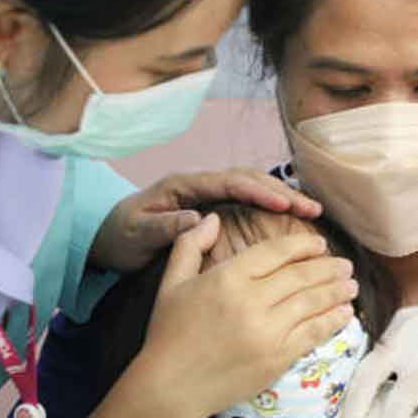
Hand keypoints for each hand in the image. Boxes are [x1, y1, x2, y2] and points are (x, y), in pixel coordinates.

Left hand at [90, 168, 322, 272]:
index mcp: (183, 187)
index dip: (258, 191)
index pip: (228, 183)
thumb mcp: (136, 235)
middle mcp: (198, 185)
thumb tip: (199, 218)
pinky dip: (271, 206)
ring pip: (251, 188)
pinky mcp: (211, 208)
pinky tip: (291, 220)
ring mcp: (207, 195)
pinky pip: (247, 202)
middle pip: (248, 180)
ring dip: (281, 197)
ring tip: (311, 211)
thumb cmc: (119, 236)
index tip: (284, 204)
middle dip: (281, 191)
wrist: (105, 237)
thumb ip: (164, 226)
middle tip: (312, 209)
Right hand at [125, 214, 356, 417]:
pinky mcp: (278, 358)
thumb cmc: (168, 334)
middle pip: (301, 276)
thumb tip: (213, 218)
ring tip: (351, 285)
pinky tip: (343, 313)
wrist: (171, 388)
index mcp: (227, 278)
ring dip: (337, 292)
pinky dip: (332, 321)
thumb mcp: (171, 283)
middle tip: (345, 264)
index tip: (319, 244)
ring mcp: (268, 331)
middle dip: (328, 267)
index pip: (276, 252)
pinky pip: (313, 334)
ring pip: (312, 303)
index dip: (303, 245)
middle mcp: (251, 302)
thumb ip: (189, 245)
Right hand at [344, 256, 417, 417]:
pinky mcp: (398, 320)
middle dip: (354, 411)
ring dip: (358, 394)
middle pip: (365, 378)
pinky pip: (377, 352)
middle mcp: (408, 335)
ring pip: (365, 364)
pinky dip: (371, 377)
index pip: (397, 403)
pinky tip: (374, 399)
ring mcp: (400, 324)